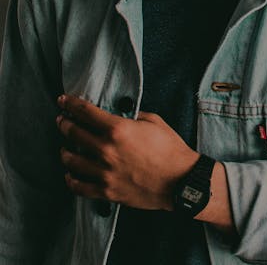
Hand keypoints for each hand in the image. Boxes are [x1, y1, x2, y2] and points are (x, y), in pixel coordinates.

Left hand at [56, 94, 198, 209]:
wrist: (180, 181)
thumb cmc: (170, 149)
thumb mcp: (153, 121)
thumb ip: (133, 116)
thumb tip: (121, 115)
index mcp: (118, 129)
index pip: (85, 112)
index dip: (71, 104)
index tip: (63, 101)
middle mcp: (106, 150)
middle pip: (74, 134)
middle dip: (64, 124)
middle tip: (61, 121)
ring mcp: (104, 172)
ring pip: (71, 160)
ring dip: (65, 151)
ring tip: (65, 147)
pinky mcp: (107, 191)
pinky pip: (79, 186)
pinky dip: (70, 179)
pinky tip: (69, 173)